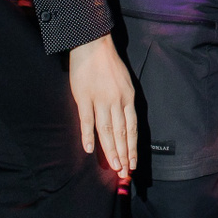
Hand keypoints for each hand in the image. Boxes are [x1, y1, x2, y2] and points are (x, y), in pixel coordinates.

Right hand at [69, 35, 137, 177]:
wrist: (93, 44)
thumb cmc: (109, 64)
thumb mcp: (124, 82)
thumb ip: (124, 102)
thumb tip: (125, 123)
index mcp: (128, 97)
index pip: (132, 128)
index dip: (132, 147)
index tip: (133, 163)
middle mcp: (117, 100)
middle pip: (121, 132)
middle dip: (124, 154)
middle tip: (125, 173)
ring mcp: (100, 99)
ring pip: (107, 130)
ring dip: (111, 150)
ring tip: (113, 167)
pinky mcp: (84, 97)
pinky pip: (87, 120)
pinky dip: (88, 135)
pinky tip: (90, 150)